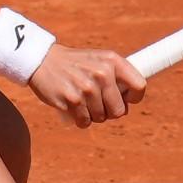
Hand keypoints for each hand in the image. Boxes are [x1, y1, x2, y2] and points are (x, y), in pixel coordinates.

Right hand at [28, 44, 146, 127]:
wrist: (43, 60)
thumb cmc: (76, 64)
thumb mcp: (99, 59)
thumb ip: (118, 75)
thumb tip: (131, 101)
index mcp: (112, 60)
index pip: (139, 86)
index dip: (133, 97)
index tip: (124, 98)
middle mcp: (102, 73)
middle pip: (120, 110)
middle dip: (110, 111)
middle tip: (97, 101)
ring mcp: (87, 88)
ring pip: (101, 118)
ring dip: (92, 114)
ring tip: (82, 99)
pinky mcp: (72, 100)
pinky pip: (85, 122)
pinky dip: (80, 118)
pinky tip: (73, 105)